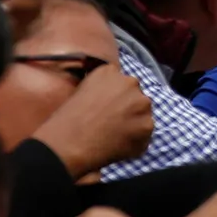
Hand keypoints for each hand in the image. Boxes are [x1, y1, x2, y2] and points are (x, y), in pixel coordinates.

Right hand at [30, 63, 152, 177]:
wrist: (71, 142)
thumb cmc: (68, 119)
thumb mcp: (80, 91)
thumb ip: (101, 89)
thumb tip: (110, 97)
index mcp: (110, 72)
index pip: (121, 81)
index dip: (116, 96)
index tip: (108, 107)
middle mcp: (129, 83)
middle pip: (135, 96)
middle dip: (128, 108)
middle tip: (113, 122)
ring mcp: (141, 104)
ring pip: (143, 114)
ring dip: (134, 122)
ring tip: (115, 134)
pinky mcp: (148, 124)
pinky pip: (145, 134)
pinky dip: (136, 140)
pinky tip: (119, 144)